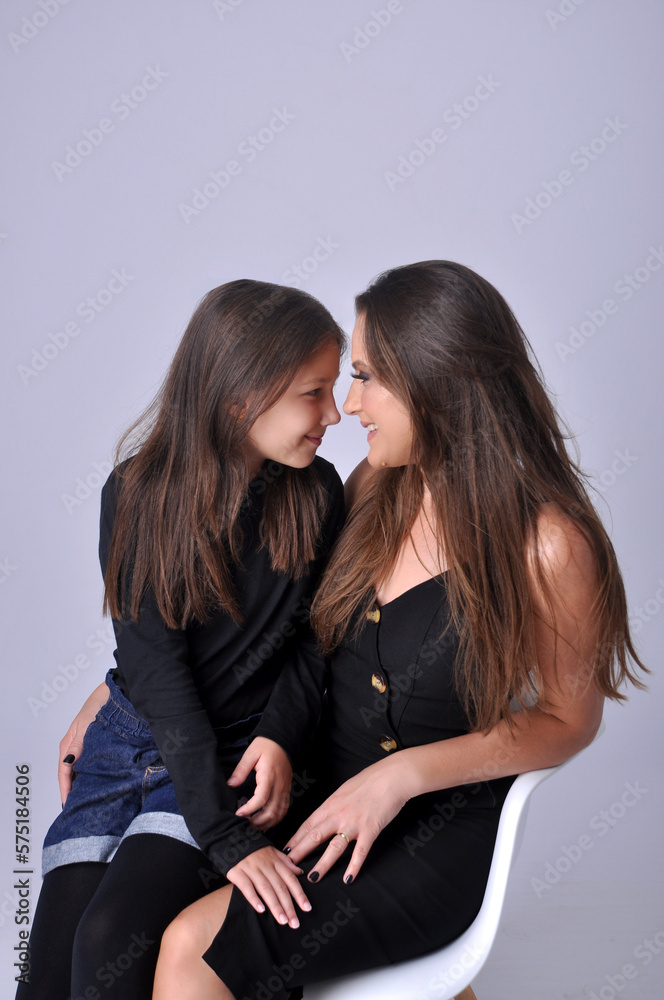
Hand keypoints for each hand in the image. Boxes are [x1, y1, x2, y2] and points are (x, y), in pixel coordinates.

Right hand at [58, 682, 108, 805]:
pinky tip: (96, 781)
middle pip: (69, 774)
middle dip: (72, 790)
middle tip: (77, 807)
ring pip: (79, 770)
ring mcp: (84, 746)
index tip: (68, 804)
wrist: (113, 693)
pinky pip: (88, 764)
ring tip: (86, 799)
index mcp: (68, 744)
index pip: (63, 772)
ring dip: (81, 783)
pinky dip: (89, 774)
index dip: (65, 789)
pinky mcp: (94, 745)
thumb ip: (77, 745)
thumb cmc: (98, 705)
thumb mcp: (85, 726)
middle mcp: (74, 747)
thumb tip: (68, 763)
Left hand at [227, 737, 292, 829]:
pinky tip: (265, 822)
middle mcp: (279, 785)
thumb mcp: (250, 754)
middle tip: (244, 824)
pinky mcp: (287, 791)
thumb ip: (241, 770)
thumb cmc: (266, 746)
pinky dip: (275, 819)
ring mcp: (285, 789)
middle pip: (272, 811)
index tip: (238, 813)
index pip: (261, 798)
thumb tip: (231, 784)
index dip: (249, 809)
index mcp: (269, 775)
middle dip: (257, 822)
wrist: (282, 741)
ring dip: (266, 823)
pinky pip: (284, 809)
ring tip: (253, 826)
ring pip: (279, 814)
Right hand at [227, 846, 311, 928]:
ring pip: (266, 889)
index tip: (307, 908)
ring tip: (283, 920)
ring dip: (275, 906)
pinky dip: (254, 899)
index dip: (299, 894)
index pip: (290, 878)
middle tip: (295, 923)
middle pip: (280, 887)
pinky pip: (246, 887)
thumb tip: (300, 872)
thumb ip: (286, 863)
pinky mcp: (237, 872)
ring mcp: (251, 868)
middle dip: (289, 906)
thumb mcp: (272, 851)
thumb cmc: (253, 848)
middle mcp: (265, 865)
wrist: (230, 838)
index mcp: (274, 860)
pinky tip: (261, 910)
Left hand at [284, 757, 411, 884]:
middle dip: (299, 853)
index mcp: (331, 804)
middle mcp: (339, 815)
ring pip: (334, 848)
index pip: (308, 824)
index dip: (295, 839)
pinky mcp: (370, 829)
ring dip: (322, 864)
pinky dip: (354, 866)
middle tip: (287, 867)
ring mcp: (354, 823)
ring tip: (313, 878)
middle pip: (314, 836)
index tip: (284, 850)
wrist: (391, 777)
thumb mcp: (344, 790)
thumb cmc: (369, 781)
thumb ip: (334, 804)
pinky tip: (348, 878)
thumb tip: (325, 814)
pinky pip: (360, 851)